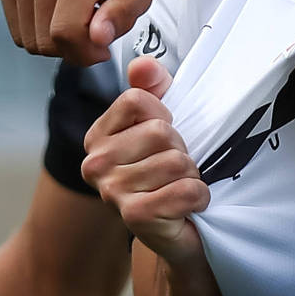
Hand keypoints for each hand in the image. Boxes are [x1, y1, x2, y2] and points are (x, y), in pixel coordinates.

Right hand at [0, 0, 161, 62]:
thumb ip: (120, 17)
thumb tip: (97, 40)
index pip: (65, 32)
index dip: (86, 53)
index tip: (103, 47)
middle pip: (43, 40)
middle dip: (72, 48)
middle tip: (94, 30)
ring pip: (27, 37)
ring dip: (55, 39)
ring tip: (79, 16)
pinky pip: (16, 25)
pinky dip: (38, 27)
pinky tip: (60, 9)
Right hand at [81, 58, 208, 262]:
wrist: (178, 231)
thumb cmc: (169, 173)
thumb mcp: (163, 121)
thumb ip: (153, 86)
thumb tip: (142, 64)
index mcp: (98, 136)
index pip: (138, 100)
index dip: (165, 117)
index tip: (162, 140)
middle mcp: (95, 163)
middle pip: (160, 132)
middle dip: (182, 151)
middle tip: (174, 171)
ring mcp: (112, 191)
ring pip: (176, 162)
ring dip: (191, 176)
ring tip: (179, 188)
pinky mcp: (134, 216)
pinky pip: (185, 190)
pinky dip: (199, 197)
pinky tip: (188, 206)